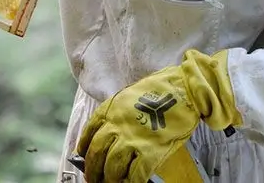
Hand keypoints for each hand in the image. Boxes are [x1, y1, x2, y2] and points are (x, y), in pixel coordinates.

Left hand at [77, 49, 242, 182]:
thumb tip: (110, 133)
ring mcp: (132, 139)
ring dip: (109, 179)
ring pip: (112, 166)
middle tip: (93, 178)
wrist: (182, 90)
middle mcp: (116, 125)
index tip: (82, 156)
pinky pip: (135, 174)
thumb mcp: (128, 97)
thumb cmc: (159, 91)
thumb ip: (117, 115)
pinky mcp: (150, 151)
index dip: (83, 147)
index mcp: (110, 110)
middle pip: (97, 153)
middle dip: (92, 169)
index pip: (89, 132)